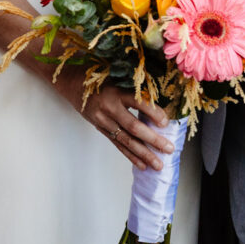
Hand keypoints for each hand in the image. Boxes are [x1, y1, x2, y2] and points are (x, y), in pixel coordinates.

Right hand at [60, 79, 174, 170]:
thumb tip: (162, 106)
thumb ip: (136, 90)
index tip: (166, 122)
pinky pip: (118, 145)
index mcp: (116, 91)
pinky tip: (143, 165)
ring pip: (126, 141)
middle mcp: (109, 107)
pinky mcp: (101, 129)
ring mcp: (104, 121)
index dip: (153, 113)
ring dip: (144, 154)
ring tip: (158, 165)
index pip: (138, 103)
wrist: (75, 84)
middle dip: (153, 140)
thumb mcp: (119, 78)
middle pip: (133, 127)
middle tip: (169, 149)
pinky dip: (131, 156)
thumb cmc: (103, 79)